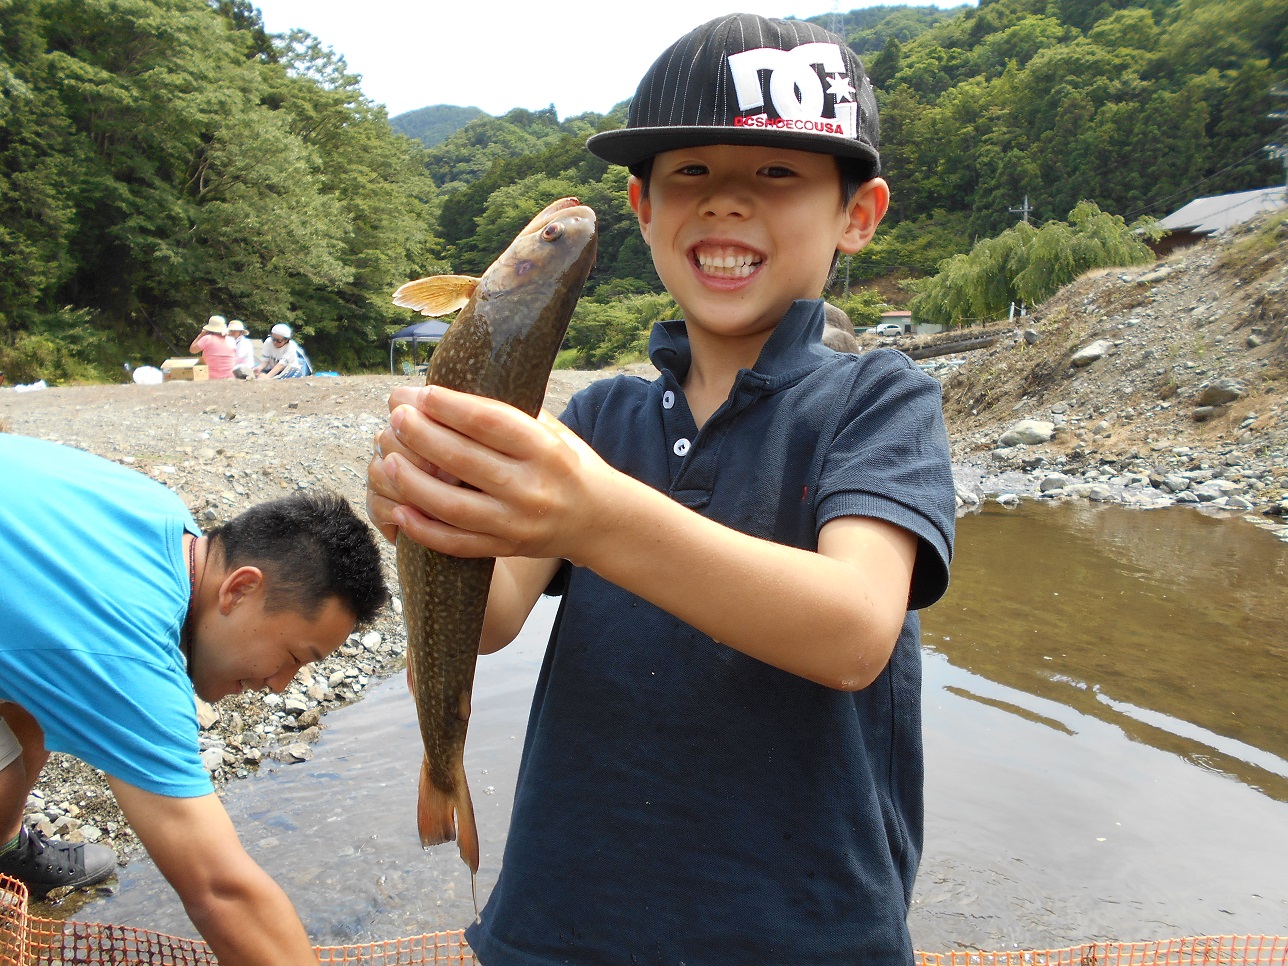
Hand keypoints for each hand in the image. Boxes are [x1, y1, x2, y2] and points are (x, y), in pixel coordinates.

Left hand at [365, 386, 609, 561]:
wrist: (599, 519)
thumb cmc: (569, 464)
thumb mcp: (553, 432)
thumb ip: (510, 415)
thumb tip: (447, 392)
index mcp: (544, 449)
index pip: (489, 423)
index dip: (450, 406)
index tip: (421, 393)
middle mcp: (531, 486)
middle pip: (463, 459)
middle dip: (421, 435)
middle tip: (395, 417)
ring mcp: (516, 522)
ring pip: (452, 505)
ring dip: (413, 483)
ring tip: (387, 460)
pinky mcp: (505, 548)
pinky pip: (457, 543)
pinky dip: (424, 530)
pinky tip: (400, 510)